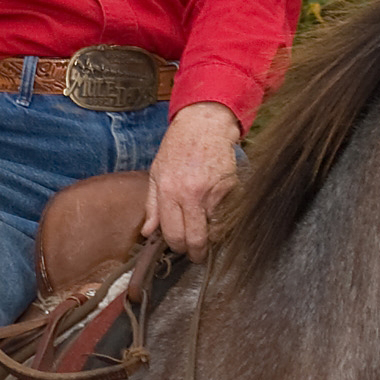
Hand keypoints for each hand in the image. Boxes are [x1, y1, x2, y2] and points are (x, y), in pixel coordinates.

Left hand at [143, 102, 240, 261]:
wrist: (204, 124)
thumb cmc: (178, 146)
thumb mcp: (156, 172)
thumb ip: (152, 205)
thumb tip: (148, 233)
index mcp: (169, 191)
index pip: (173, 233)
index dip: (177, 247)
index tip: (181, 249)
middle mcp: (191, 194)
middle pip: (196, 238)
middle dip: (196, 252)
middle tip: (197, 255)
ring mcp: (213, 191)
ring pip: (215, 228)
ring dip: (211, 232)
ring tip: (207, 226)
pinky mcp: (231, 187)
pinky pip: (227, 211)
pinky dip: (223, 214)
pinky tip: (216, 203)